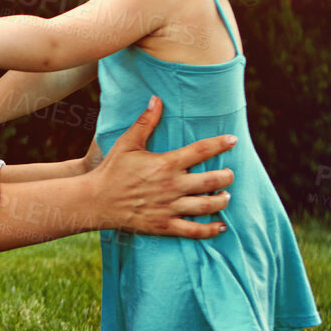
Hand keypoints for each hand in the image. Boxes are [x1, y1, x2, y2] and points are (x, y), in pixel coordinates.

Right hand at [90, 95, 234, 237]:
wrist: (96, 201)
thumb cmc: (112, 169)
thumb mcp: (128, 143)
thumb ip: (146, 122)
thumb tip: (157, 99)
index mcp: (166, 164)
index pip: (201, 151)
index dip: (220, 144)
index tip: (233, 140)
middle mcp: (172, 186)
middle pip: (211, 180)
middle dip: (226, 176)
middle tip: (229, 174)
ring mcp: (170, 207)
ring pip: (207, 206)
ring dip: (222, 200)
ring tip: (226, 196)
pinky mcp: (165, 226)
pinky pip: (194, 231)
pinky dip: (211, 229)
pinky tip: (221, 225)